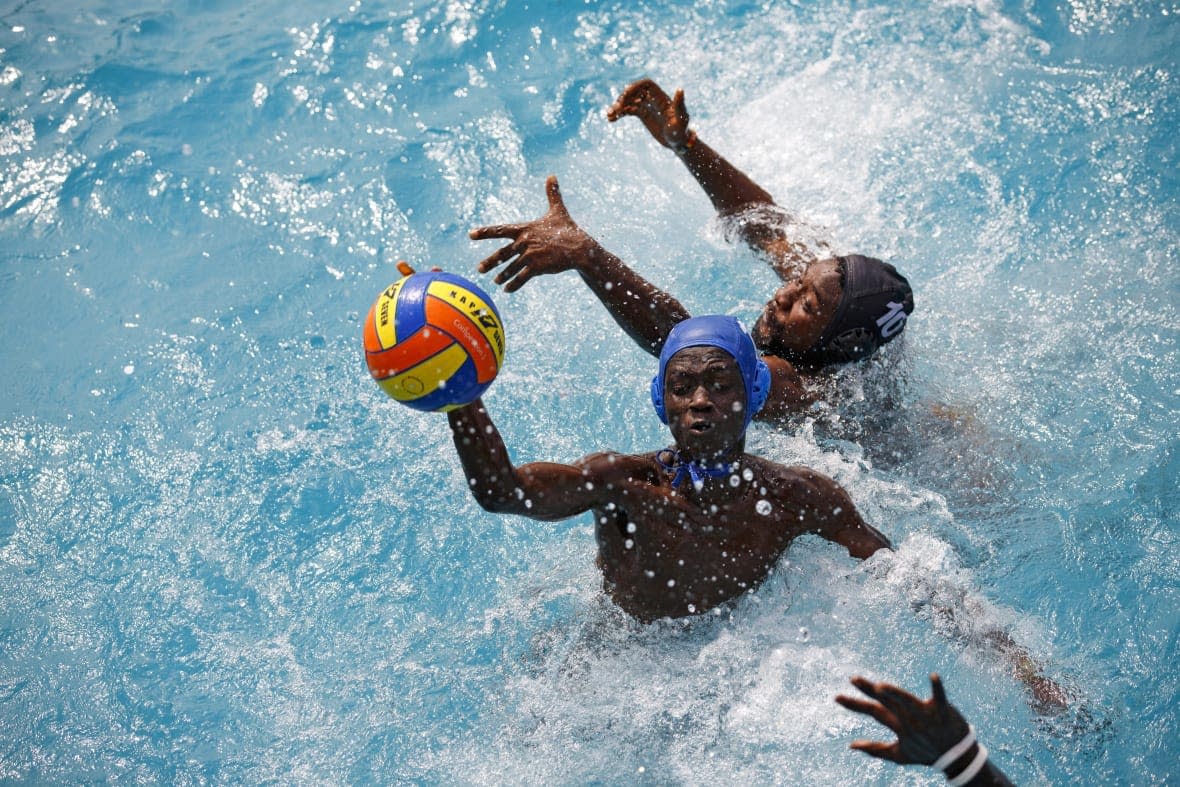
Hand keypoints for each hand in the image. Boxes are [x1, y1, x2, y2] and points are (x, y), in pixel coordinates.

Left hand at [469, 175, 600, 292]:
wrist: (580, 247)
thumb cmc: (568, 229)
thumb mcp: (558, 210)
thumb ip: (552, 194)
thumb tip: (552, 175)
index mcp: (525, 229)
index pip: (500, 230)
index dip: (485, 232)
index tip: (471, 234)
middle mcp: (524, 242)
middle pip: (502, 254)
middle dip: (490, 262)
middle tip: (479, 269)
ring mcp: (530, 255)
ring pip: (510, 268)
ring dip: (502, 276)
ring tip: (497, 281)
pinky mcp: (537, 267)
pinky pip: (521, 278)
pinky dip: (513, 285)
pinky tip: (507, 290)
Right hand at [606, 78, 691, 149]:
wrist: (678, 142)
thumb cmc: (681, 131)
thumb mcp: (681, 118)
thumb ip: (679, 104)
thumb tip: (680, 89)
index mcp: (661, 97)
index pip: (646, 85)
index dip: (636, 86)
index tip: (626, 93)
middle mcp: (653, 100)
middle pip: (635, 93)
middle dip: (624, 98)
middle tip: (616, 108)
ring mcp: (647, 107)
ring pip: (629, 102)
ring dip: (618, 107)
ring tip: (609, 115)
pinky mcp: (643, 115)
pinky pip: (628, 111)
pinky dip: (620, 114)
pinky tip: (611, 119)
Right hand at [835, 674, 970, 764]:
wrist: (957, 757)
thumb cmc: (926, 754)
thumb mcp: (899, 755)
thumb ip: (874, 750)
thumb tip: (850, 746)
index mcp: (898, 726)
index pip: (872, 711)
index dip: (854, 705)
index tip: (837, 697)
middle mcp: (909, 719)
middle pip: (886, 701)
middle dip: (869, 690)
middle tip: (854, 679)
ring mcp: (926, 713)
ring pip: (907, 700)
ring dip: (894, 694)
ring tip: (880, 686)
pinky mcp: (943, 709)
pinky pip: (939, 696)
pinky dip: (937, 687)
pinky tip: (934, 675)